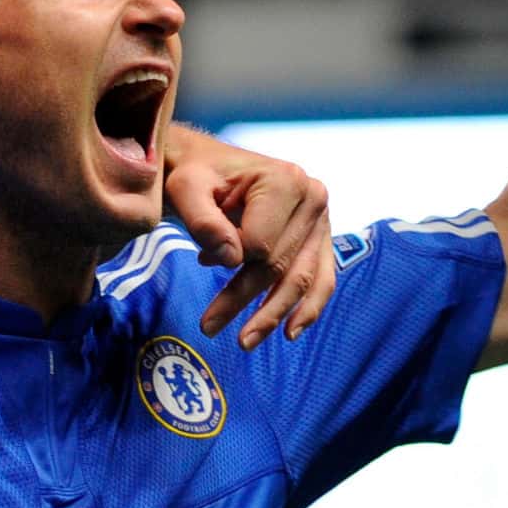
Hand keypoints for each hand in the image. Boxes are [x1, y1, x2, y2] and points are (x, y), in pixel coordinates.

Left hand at [160, 125, 335, 349]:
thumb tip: (231, 259)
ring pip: (302, 278)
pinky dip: (308, 307)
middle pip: (279, 265)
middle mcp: (313, 197)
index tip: (200, 261)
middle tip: (208, 328)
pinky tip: (291, 331)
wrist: (207, 165)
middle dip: (244, 301)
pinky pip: (321, 278)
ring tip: (246, 341)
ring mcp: (321, 218)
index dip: (229, 261)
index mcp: (285, 181)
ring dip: (274, 314)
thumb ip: (203, 220)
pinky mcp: (320, 235)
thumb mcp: (186, 189)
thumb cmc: (194, 176)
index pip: (260, 244)